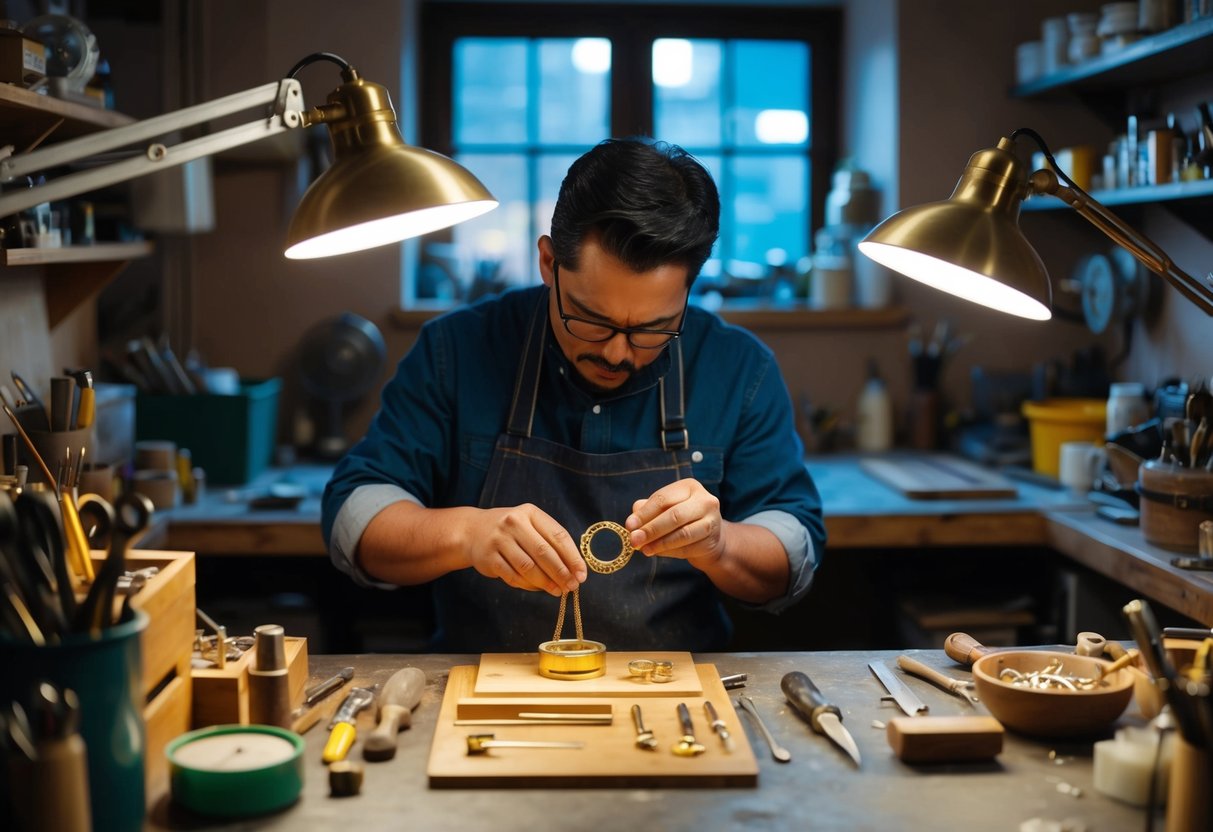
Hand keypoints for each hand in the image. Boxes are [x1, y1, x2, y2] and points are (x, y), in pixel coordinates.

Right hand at [466, 504, 585, 594]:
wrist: (472, 531)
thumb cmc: (512, 531)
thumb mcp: (530, 526)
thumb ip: (551, 543)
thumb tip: (574, 570)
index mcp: (530, 513)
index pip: (558, 535)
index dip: (573, 557)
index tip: (582, 574)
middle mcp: (514, 523)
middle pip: (544, 552)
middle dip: (561, 572)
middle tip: (572, 586)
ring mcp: (499, 540)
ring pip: (528, 567)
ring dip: (546, 582)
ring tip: (558, 591)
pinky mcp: (489, 558)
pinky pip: (513, 576)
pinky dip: (528, 585)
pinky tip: (538, 588)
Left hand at [625, 478, 723, 565]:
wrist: (708, 536)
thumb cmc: (681, 518)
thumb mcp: (664, 509)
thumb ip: (647, 511)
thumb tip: (632, 524)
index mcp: (689, 487)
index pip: (663, 499)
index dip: (644, 513)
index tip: (629, 525)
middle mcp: (705, 501)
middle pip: (674, 515)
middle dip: (651, 529)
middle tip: (634, 540)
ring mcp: (712, 521)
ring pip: (682, 534)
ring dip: (659, 543)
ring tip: (644, 549)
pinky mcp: (712, 541)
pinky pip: (687, 548)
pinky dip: (669, 552)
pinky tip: (657, 552)